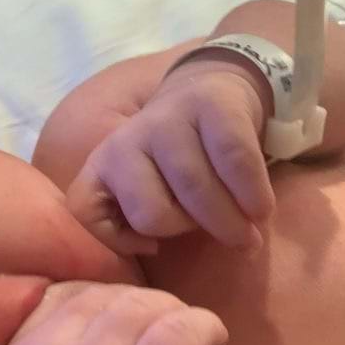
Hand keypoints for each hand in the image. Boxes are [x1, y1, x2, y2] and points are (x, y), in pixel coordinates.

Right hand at [0, 282, 227, 344]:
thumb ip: (51, 339)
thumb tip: (92, 282)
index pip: (65, 294)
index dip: (106, 302)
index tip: (130, 325)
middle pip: (109, 296)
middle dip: (146, 307)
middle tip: (169, 334)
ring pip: (147, 306)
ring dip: (177, 315)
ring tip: (191, 339)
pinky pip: (182, 328)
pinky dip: (205, 326)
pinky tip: (213, 341)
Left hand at [66, 63, 273, 255]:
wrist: (214, 92)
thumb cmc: (179, 162)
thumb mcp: (148, 189)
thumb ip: (139, 223)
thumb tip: (154, 251)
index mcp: (103, 165)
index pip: (84, 209)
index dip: (119, 239)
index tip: (154, 245)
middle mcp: (127, 140)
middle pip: (151, 215)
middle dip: (184, 230)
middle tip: (205, 226)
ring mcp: (168, 120)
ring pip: (194, 192)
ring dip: (228, 222)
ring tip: (245, 229)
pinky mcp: (212, 107)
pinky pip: (235, 165)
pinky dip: (254, 198)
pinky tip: (260, 210)